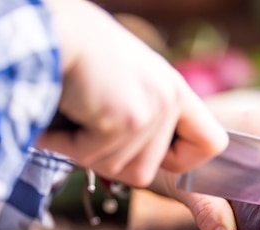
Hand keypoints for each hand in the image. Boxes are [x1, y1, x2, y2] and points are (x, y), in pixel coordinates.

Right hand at [36, 0, 227, 186]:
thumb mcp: (127, 84)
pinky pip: (91, 157)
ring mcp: (151, 110)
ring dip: (83, 150)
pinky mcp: (125, 119)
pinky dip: (63, 143)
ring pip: (118, 170)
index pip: (212, 143)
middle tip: (87, 128)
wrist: (47, 26)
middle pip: (146, 172)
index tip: (155, 155)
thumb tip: (140, 167)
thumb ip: (144, 117)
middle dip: (108, 160)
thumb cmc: (77, 53)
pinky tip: (58, 114)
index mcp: (175, 90)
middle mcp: (169, 99)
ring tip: (73, 112)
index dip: (182, 160)